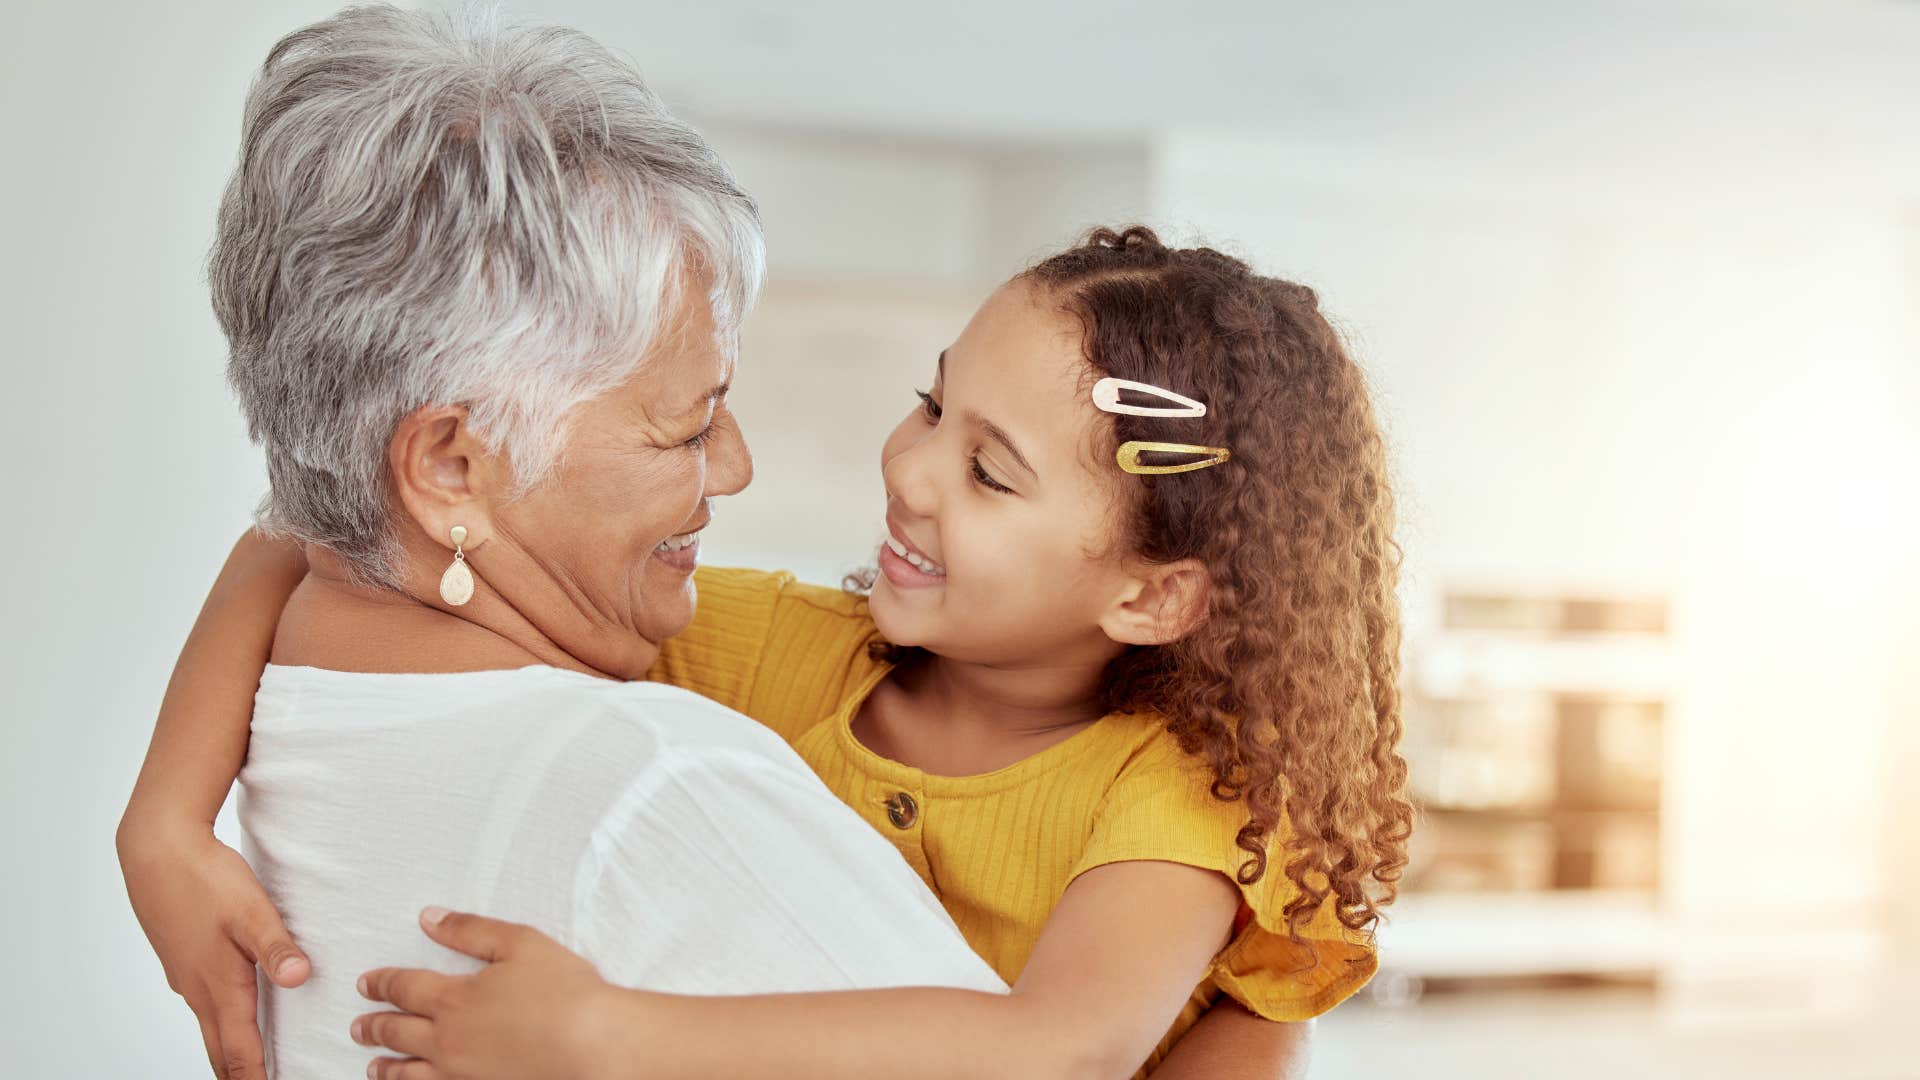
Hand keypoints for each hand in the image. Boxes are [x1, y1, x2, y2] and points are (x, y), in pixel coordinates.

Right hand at [117, 821, 309, 1078]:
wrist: (155, 849)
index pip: (240, 1052)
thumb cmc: (203, 877)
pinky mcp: (182, 959)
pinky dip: (221, 1023)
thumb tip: (298, 979)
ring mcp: (186, 976)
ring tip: (248, 1067)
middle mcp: (198, 990)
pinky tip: (233, 1014)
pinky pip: (203, 1004)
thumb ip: (276, 947)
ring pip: (210, 1027)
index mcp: (220, 986)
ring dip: (230, 1051)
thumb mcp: (250, 911)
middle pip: (221, 1050)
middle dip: (239, 1076)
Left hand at [353, 907, 619, 1079]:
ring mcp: (460, 1074)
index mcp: (453, 998)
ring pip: (408, 1073)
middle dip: (374, 1027)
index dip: (381, 984)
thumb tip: (429, 917)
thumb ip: (470, 930)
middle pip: (397, 1033)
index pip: (404, 988)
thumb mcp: (518, 943)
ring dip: (386, 1067)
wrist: (591, 1045)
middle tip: (357, 1027)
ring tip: (373, 1066)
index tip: (365, 984)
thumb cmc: (562, 990)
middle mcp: (447, 1040)